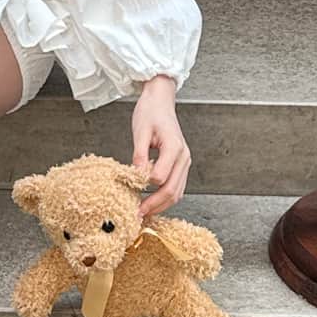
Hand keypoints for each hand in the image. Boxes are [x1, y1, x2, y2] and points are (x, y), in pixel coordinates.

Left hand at [131, 79, 190, 221]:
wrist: (160, 101)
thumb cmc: (150, 112)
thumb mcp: (140, 131)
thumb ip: (140, 154)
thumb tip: (137, 175)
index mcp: (174, 148)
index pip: (162, 178)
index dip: (147, 191)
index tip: (132, 199)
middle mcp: (184, 157)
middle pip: (173, 190)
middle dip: (155, 205)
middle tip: (138, 215)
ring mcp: (184, 162)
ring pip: (177, 192)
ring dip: (161, 205)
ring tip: (144, 214)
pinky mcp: (181, 164)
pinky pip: (176, 186)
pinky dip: (165, 198)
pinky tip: (152, 203)